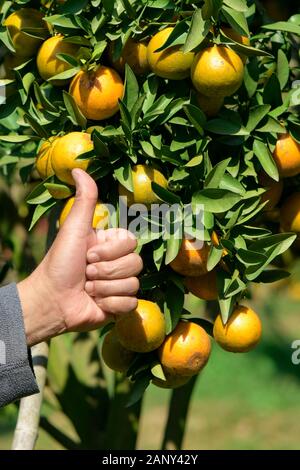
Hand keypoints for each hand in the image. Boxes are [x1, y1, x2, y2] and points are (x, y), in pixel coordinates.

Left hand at [18, 169, 142, 346]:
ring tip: (88, 289)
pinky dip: (110, 304)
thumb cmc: (60, 262)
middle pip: (136, 264)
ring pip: (133, 284)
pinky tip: (95, 303)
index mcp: (111, 244)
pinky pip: (130, 303)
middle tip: (86, 273)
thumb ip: (85, 200)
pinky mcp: (120, 305)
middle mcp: (118, 262)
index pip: (132, 242)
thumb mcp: (74, 228)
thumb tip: (78, 168)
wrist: (52, 300)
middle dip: (106, 271)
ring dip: (105, 288)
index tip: (88, 254)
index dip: (111, 251)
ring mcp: (120, 284)